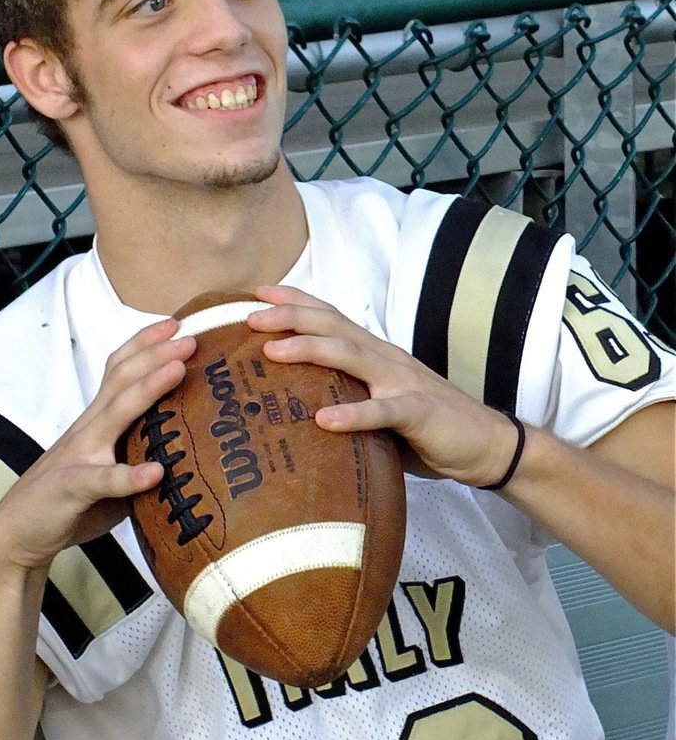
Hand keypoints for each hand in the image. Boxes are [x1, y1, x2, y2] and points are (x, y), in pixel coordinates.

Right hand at [0, 318, 195, 578]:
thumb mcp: (110, 471)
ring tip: (178, 372)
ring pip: (115, 415)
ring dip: (148, 390)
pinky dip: (129, 476)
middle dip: (156, 354)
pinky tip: (155, 472)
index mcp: (96, 422)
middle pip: (122, 380)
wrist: (16, 534)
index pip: (119, 370)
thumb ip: (141, 455)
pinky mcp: (72, 489)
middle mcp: (88, 429)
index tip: (176, 324)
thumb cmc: (70, 502)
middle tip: (190, 337)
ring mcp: (79, 456)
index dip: (145, 344)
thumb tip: (192, 452)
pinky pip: (102, 480)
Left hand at [250, 285, 520, 487]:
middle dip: (291, 317)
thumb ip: (345, 398)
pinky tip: (323, 420)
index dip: (296, 302)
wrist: (488, 445)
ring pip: (352, 356)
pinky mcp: (419, 414)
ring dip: (310, 349)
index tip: (257, 294)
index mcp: (376, 354)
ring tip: (273, 351)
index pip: (332, 318)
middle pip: (333, 327)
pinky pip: (383, 412)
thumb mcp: (379, 406)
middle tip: (250, 316)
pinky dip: (353, 415)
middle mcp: (386, 359)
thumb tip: (293, 411)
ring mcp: (403, 383)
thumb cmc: (427, 428)